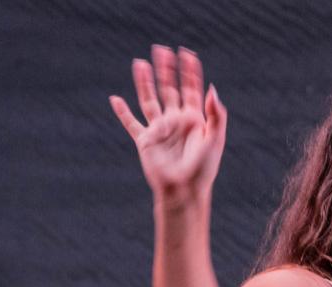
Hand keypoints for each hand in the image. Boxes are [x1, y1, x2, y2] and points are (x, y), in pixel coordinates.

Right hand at [111, 45, 226, 201]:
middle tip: (161, 50)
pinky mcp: (145, 141)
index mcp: (194, 119)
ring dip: (144, 82)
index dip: (190, 71)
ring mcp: (160, 130)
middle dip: (166, 70)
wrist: (184, 191)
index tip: (187, 54)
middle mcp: (176, 121)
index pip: (191, 89)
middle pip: (169, 89)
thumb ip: (216, 114)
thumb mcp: (215, 139)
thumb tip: (212, 88)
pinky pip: (131, 124)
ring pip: (149, 100)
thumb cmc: (203, 169)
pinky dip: (122, 112)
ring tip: (139, 63)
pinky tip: (115, 99)